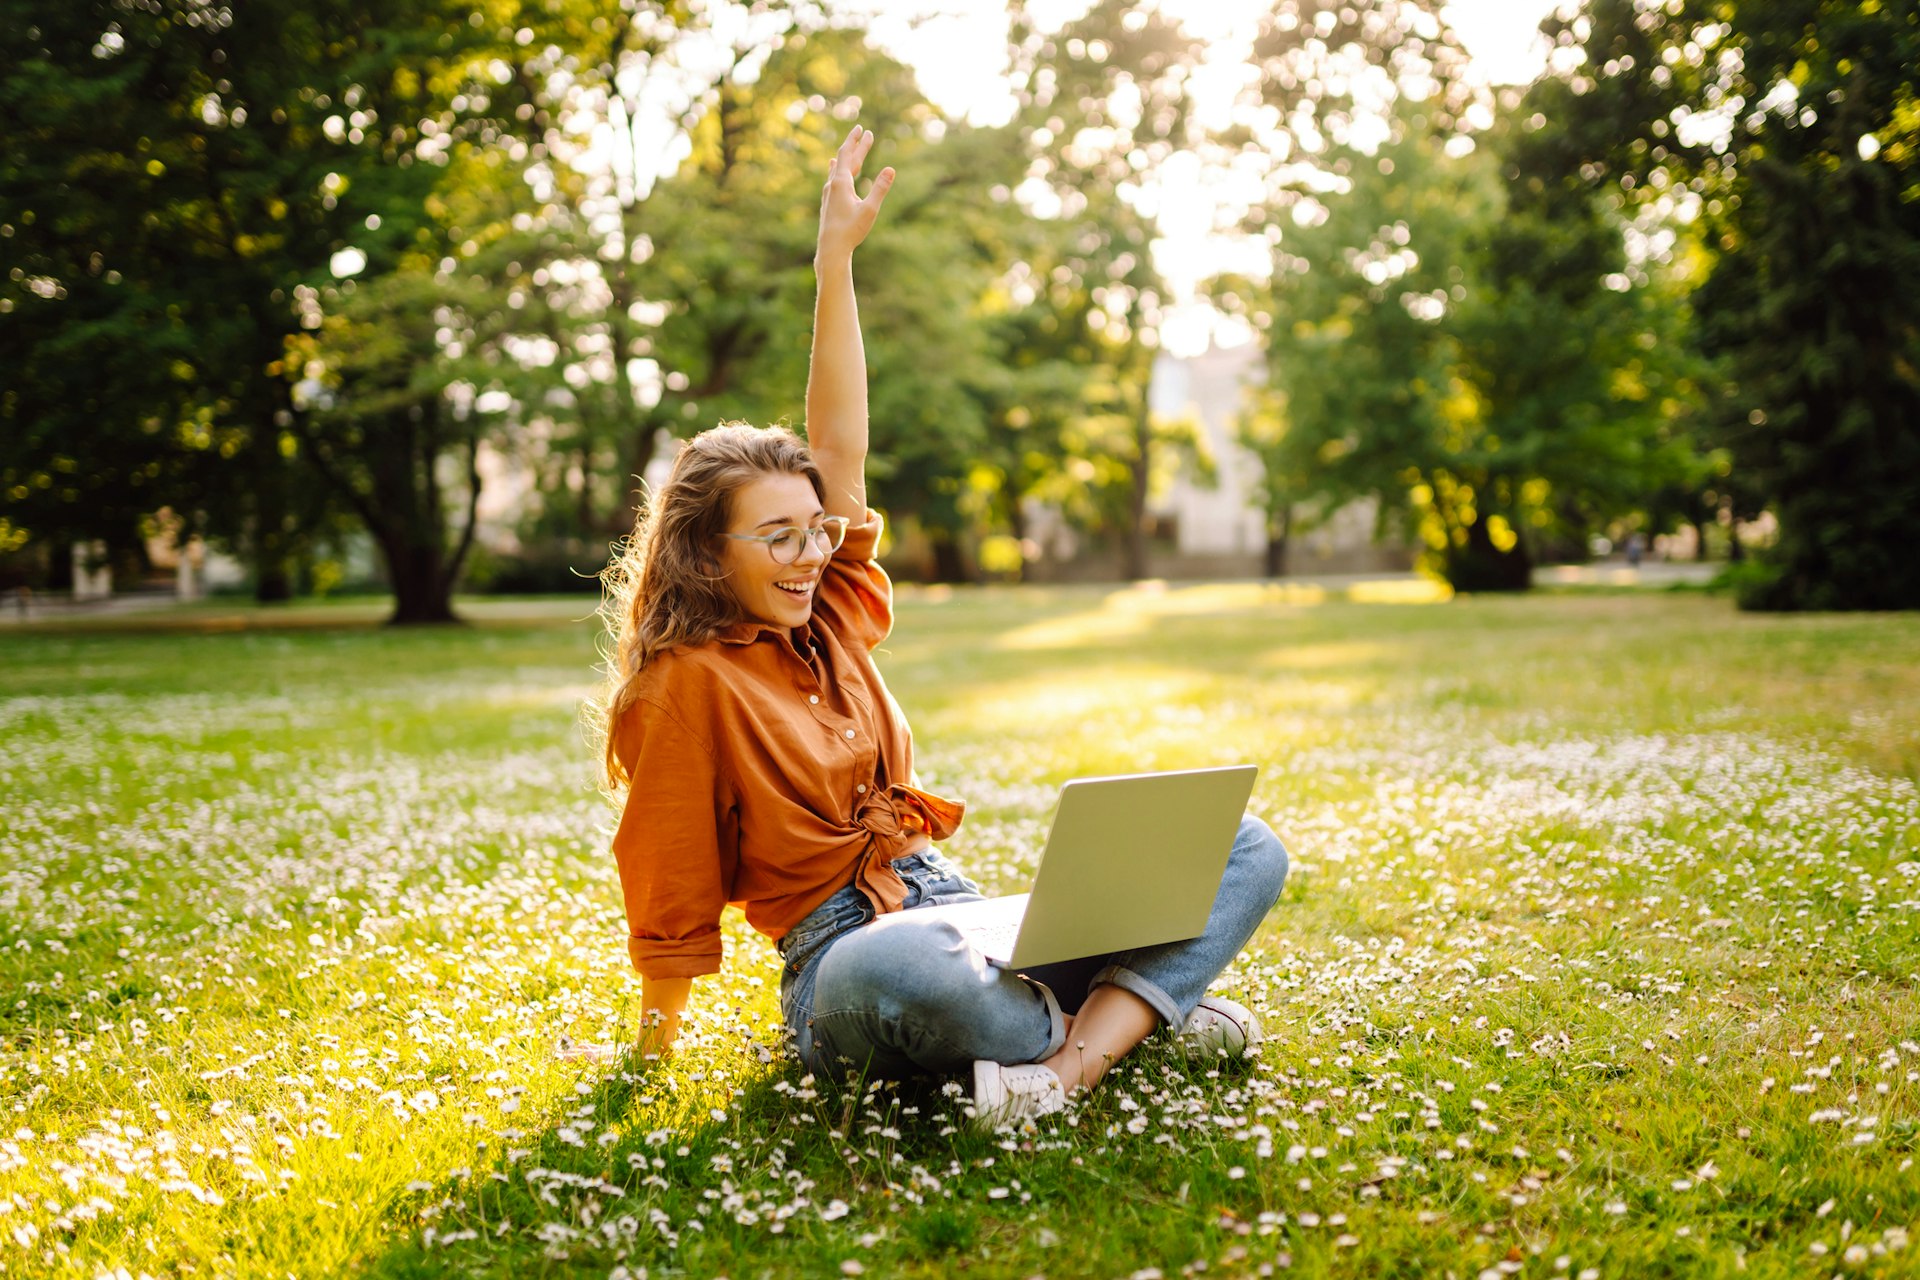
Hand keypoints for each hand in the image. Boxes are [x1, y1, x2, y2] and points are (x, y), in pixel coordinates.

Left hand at [817, 124, 893, 263]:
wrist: (830, 249)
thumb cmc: (851, 231)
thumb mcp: (870, 209)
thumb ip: (880, 188)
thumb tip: (891, 169)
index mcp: (841, 182)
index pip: (847, 153)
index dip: (855, 140)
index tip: (862, 128)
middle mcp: (832, 185)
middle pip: (844, 160)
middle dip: (856, 147)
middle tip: (865, 134)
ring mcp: (828, 194)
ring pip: (837, 170)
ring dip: (845, 158)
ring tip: (848, 149)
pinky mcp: (827, 203)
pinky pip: (833, 180)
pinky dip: (837, 170)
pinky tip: (833, 172)